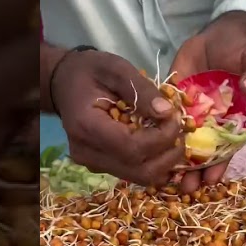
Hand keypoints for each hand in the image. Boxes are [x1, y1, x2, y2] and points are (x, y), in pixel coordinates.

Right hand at [51, 50, 185, 186]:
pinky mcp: (101, 166)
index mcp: (87, 126)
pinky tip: (161, 143)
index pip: (132, 148)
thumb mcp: (116, 68)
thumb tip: (167, 113)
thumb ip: (142, 90)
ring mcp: (93, 163)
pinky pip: (134, 172)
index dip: (161, 139)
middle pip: (138, 171)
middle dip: (168, 156)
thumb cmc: (89, 72)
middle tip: (181, 133)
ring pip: (139, 177)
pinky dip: (154, 162)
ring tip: (174, 138)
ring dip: (164, 162)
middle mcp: (87, 153)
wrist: (64, 84)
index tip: (176, 119)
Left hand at [169, 11, 245, 191]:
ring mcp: (193, 113)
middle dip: (195, 171)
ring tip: (167, 179)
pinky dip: (159, 134)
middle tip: (185, 188)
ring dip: (176, 161)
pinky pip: (166, 121)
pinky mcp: (174, 101)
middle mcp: (212, 122)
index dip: (221, 164)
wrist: (218, 35)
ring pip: (183, 141)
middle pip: (204, 152)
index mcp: (235, 120)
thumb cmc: (241, 50)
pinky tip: (150, 149)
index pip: (227, 149)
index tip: (212, 181)